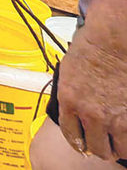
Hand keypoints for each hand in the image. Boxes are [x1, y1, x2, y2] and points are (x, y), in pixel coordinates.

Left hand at [57, 13, 126, 160]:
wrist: (112, 39)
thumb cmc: (91, 47)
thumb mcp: (69, 71)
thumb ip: (70, 95)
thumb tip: (74, 110)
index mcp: (69, 100)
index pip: (70, 135)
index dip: (78, 141)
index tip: (83, 141)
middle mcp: (89, 113)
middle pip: (93, 147)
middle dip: (97, 146)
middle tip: (103, 140)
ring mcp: (112, 117)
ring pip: (115, 150)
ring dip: (115, 146)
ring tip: (118, 138)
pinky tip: (125, 132)